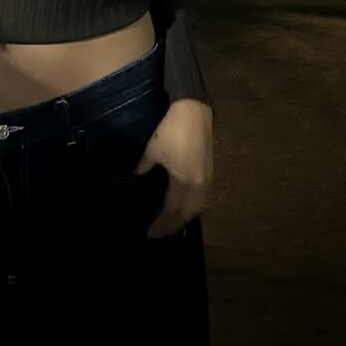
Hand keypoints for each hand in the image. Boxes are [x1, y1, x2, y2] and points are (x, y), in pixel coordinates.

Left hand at [133, 99, 213, 238]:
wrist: (194, 110)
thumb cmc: (171, 129)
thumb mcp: (151, 150)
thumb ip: (142, 168)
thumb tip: (135, 178)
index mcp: (183, 181)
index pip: (171, 211)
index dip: (161, 224)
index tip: (150, 234)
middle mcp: (198, 185)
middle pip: (186, 214)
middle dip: (173, 226)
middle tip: (160, 235)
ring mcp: (207, 178)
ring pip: (197, 207)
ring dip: (184, 218)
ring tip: (172, 225)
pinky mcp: (210, 171)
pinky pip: (202, 198)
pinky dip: (193, 208)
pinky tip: (186, 208)